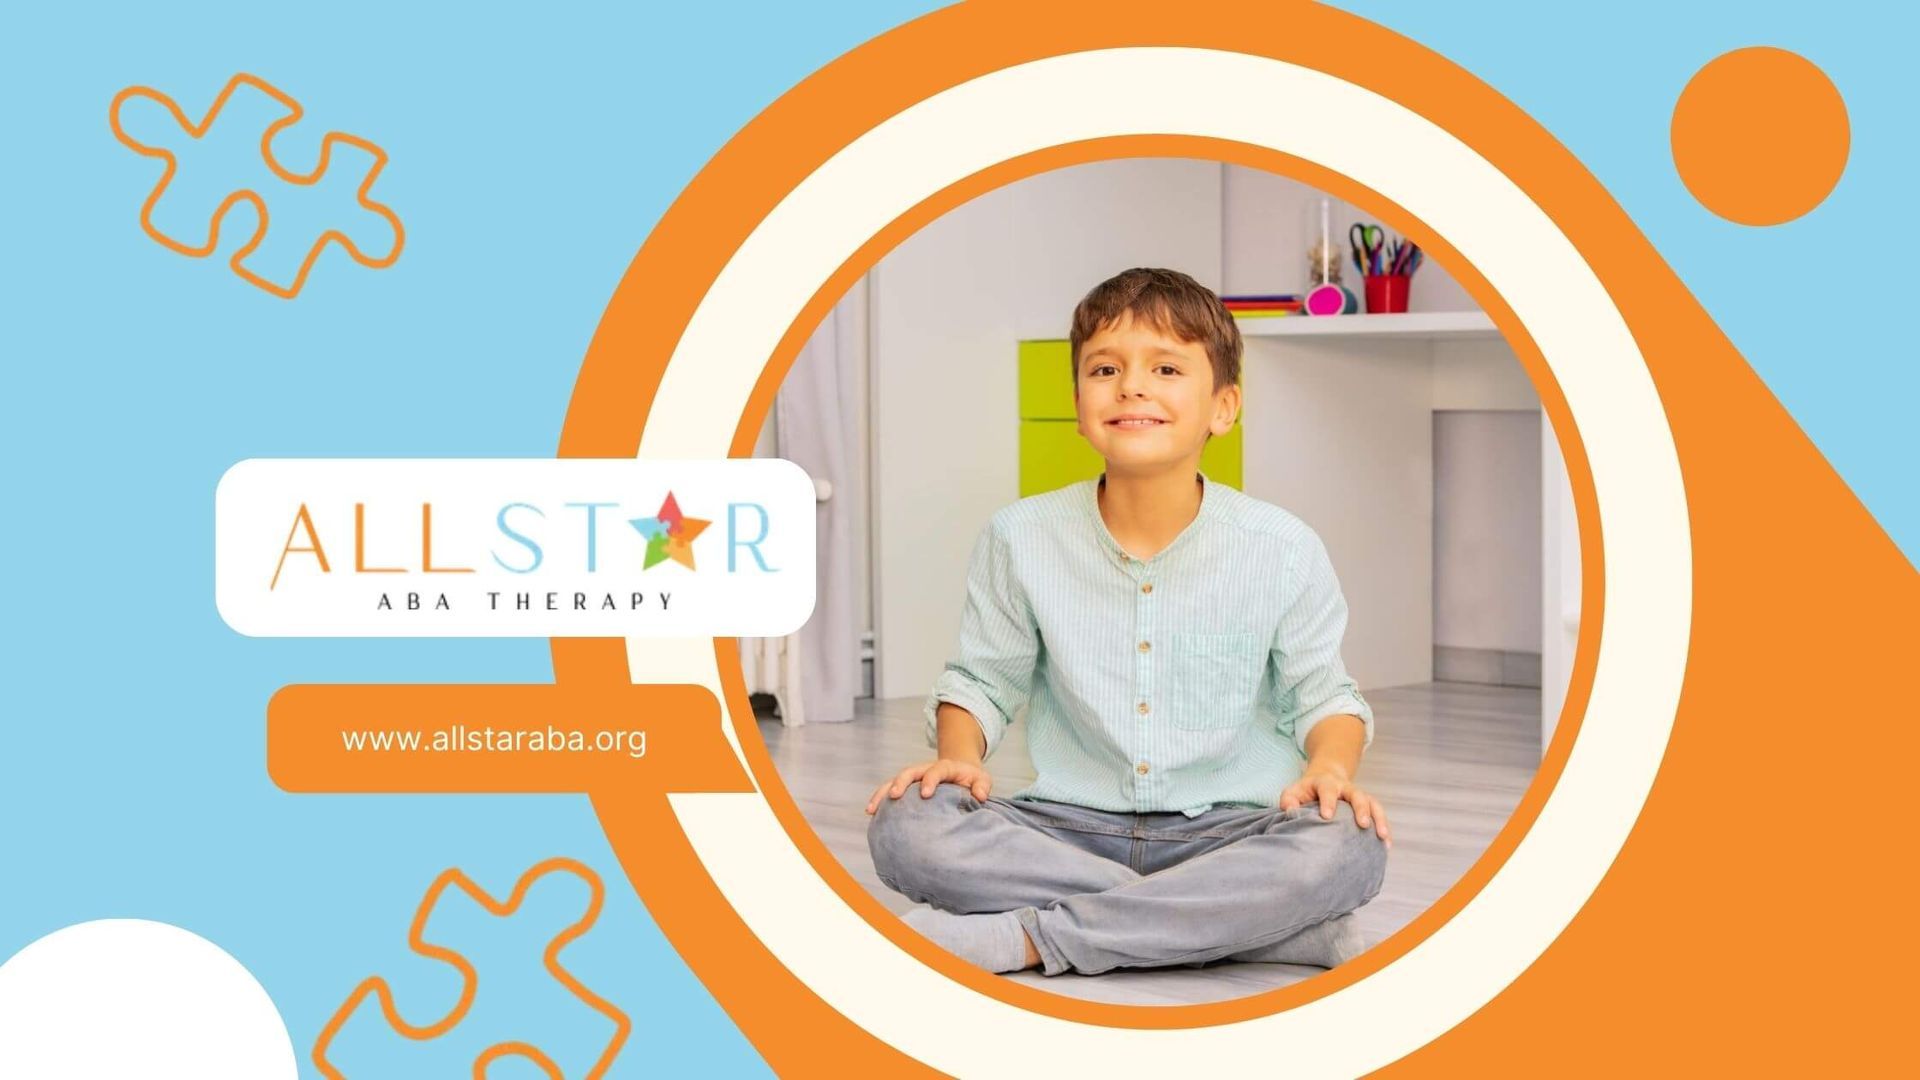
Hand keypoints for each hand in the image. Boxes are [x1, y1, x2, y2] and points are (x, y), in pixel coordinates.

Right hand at [864, 758, 991, 814]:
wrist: (961, 772)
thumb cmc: (972, 780)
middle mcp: (925, 770)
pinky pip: (890, 792)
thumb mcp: (981, 780)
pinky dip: (880, 800)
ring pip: (894, 781)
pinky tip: (870, 814)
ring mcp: (914, 778)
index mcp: (945, 767)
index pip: (936, 770)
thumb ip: (982, 786)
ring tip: (871, 809)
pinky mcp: (907, 788)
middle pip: (910, 772)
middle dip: (901, 782)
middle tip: (894, 795)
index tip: (926, 794)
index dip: (930, 780)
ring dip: (882, 793)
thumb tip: (980, 796)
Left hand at [1279, 767, 1391, 848]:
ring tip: (1382, 836)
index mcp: (1326, 783)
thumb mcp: (1293, 791)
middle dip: (1361, 809)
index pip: (1328, 790)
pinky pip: (1379, 814)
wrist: (1325, 777)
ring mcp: (1359, 796)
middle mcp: (1346, 788)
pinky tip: (1386, 845)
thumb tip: (1290, 813)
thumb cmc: (1307, 791)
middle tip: (1362, 824)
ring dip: (1379, 819)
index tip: (1327, 816)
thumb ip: (1289, 801)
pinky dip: (1384, 828)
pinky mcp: (1368, 805)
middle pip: (1357, 795)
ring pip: (1373, 804)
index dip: (1328, 802)